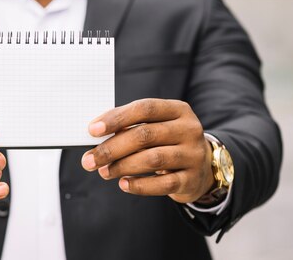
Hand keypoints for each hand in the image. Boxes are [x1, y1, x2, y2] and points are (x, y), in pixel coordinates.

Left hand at [81, 98, 214, 203]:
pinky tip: (123, 184)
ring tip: (104, 171)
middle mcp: (189, 129)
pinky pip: (163, 184)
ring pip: (152, 159)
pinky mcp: (192, 179)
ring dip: (122, 166)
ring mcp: (193, 154)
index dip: (117, 118)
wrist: (202, 167)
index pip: (145, 108)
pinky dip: (140, 185)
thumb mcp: (156, 126)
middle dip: (112, 148)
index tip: (92, 130)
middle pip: (145, 135)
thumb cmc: (167, 142)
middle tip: (90, 159)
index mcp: (178, 110)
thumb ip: (131, 126)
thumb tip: (96, 133)